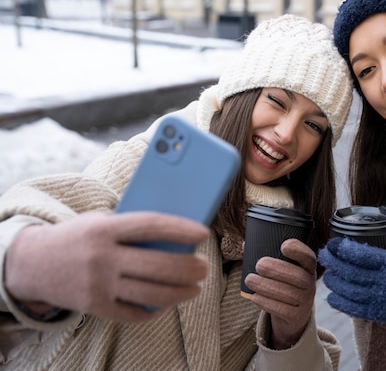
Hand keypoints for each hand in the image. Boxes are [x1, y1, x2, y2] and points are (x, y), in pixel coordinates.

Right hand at [5, 211, 208, 322]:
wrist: (31, 263)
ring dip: (182, 292)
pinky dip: (156, 309)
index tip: (204, 233)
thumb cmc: (79, 236)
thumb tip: (177, 235)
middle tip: (205, 267)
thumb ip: (132, 227)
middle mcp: (101, 257)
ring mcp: (97, 285)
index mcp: (105, 229)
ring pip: (152, 293)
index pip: (151, 226)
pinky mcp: (94, 307)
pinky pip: (134, 313)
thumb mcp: (100, 221)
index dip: (181, 229)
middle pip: (158, 265)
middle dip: (189, 268)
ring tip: (196, 287)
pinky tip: (168, 302)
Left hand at [244, 238, 316, 349]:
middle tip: (259, 265)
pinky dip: (266, 302)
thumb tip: (246, 245)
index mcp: (307, 268)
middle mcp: (310, 284)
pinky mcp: (296, 317)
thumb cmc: (283, 284)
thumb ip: (267, 256)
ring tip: (250, 280)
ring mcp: (305, 302)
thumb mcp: (281, 270)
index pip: (309, 258)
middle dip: (277, 269)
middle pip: (299, 277)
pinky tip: (254, 296)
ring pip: (288, 294)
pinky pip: (282, 310)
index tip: (283, 246)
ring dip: (266, 286)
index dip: (299, 251)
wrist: (291, 315)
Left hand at [318, 237, 385, 331]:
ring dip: (334, 281)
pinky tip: (332, 296)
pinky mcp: (379, 314)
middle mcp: (385, 281)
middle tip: (324, 253)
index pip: (362, 254)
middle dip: (333, 261)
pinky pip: (353, 309)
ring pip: (348, 291)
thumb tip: (375, 233)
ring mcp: (381, 299)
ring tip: (328, 274)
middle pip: (350, 271)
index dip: (344, 248)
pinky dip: (340, 303)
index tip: (335, 242)